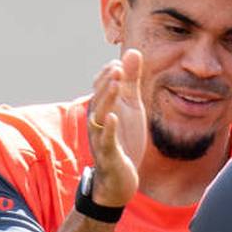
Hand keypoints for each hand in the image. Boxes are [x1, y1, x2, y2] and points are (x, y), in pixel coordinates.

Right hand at [87, 49, 145, 206]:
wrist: (119, 178)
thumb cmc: (124, 140)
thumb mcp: (131, 107)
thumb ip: (131, 81)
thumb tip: (132, 52)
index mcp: (105, 109)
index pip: (102, 87)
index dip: (108, 75)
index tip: (120, 62)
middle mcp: (99, 121)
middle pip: (99, 98)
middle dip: (106, 82)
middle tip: (118, 68)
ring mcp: (102, 138)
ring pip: (99, 116)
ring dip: (106, 99)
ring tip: (115, 84)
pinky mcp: (108, 154)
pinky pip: (106, 140)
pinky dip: (109, 128)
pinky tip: (114, 117)